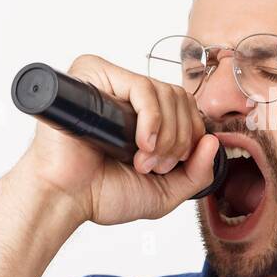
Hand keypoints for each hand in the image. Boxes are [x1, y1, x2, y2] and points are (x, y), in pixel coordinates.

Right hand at [17, 54, 220, 225]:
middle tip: (158, 167)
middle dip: (180, 139)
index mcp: (141, 115)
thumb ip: (196, 173)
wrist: (64, 199)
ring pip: (165, 93)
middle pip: (179, 98)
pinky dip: (153, 119)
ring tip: (144, 162)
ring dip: (166, 134)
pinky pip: (142, 87)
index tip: (174, 165)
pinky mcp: (94, 77)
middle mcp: (126, 95)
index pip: (185, 107)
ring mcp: (110, 83)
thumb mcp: (164, 191)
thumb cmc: (102, 194)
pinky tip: (142, 144)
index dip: (191, 136)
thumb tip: (212, 141)